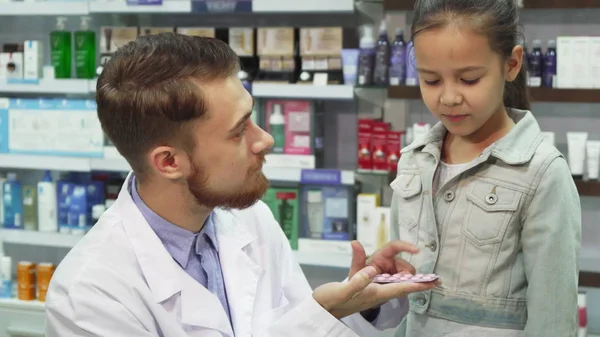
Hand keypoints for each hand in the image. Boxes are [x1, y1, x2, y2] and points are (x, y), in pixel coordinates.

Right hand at [312, 240, 436, 318]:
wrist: (320, 308)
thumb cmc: (331, 301)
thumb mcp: (343, 290)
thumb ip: (358, 278)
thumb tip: (373, 268)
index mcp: (376, 293)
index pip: (403, 288)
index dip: (420, 284)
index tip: (435, 281)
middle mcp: (378, 290)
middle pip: (401, 277)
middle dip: (402, 266)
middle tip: (392, 258)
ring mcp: (373, 288)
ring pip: (391, 273)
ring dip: (388, 262)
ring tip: (374, 261)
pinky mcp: (367, 284)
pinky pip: (380, 272)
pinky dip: (379, 263)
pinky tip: (369, 261)